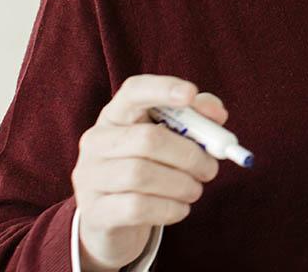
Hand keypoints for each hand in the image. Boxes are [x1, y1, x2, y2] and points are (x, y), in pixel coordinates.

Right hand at [71, 74, 228, 271]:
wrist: (116, 219)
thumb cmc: (151, 168)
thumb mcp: (171, 139)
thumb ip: (197, 119)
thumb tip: (218, 114)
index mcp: (117, 114)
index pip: (133, 90)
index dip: (162, 88)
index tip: (191, 94)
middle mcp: (97, 141)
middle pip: (148, 139)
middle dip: (190, 155)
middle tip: (211, 169)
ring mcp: (90, 177)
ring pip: (141, 175)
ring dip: (182, 184)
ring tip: (195, 190)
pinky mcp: (94, 212)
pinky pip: (137, 207)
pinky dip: (170, 208)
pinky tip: (180, 208)